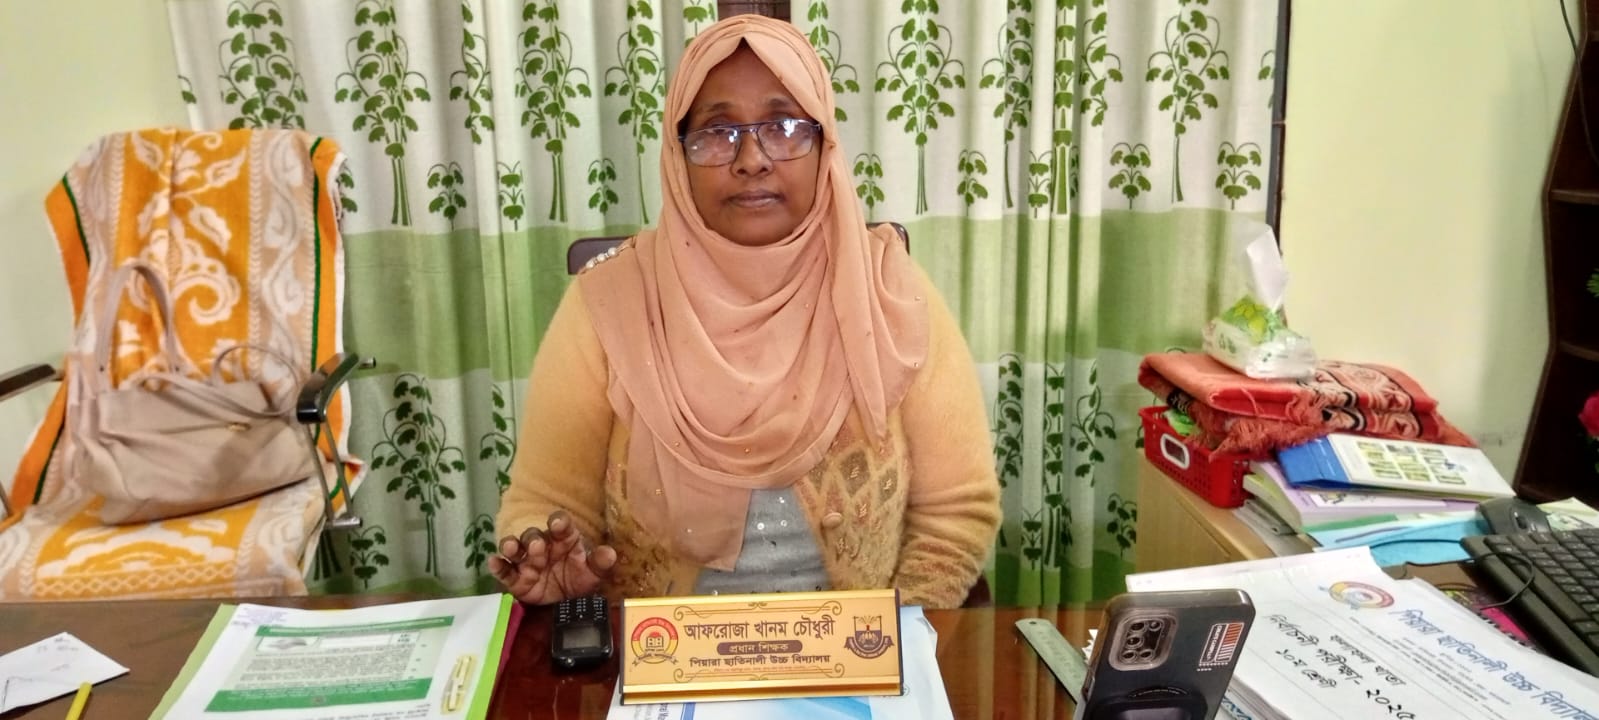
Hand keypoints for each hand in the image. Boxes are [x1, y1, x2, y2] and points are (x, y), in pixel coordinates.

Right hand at [488, 510, 617, 604]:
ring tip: (510, 548)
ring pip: (515, 549)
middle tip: (537, 546)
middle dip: (533, 539)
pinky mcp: (516, 579)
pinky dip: (497, 566)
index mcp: (563, 539)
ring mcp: (527, 562)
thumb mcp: (594, 572)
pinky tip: (493, 562)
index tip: (558, 524)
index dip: (559, 522)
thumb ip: (600, 562)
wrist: (567, 602)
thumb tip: (610, 554)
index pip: (560, 525)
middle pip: (533, 535)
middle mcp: (542, 546)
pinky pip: (504, 571)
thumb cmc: (579, 579)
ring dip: (511, 546)